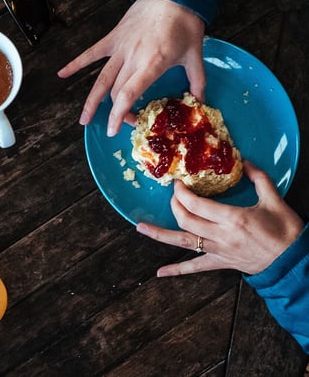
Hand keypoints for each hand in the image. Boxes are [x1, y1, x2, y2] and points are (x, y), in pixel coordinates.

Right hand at [58, 0, 205, 135]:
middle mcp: (131, 58)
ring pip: (100, 79)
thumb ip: (197, 82)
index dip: (119, 115)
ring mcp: (119, 48)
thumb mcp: (195, 55)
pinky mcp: (113, 38)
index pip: (127, 94)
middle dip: (117, 113)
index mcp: (151, 64)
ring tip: (83, 120)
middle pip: (115, 92)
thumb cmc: (185, 23)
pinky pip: (91, 53)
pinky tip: (61, 74)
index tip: (116, 130)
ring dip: (91, 101)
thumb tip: (200, 102)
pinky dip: (75, 63)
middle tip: (123, 124)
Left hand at [136, 161, 304, 275]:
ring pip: (182, 242)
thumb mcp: (274, 200)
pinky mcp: (220, 262)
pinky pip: (195, 267)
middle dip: (174, 204)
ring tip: (140, 227)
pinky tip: (160, 273)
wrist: (294, 263)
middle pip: (185, 219)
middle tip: (172, 193)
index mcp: (233, 219)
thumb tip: (245, 160)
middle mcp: (221, 236)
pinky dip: (177, 270)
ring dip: (160, 234)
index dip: (182, 192)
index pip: (196, 204)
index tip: (177, 182)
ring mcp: (218, 251)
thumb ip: (259, 178)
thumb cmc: (286, 232)